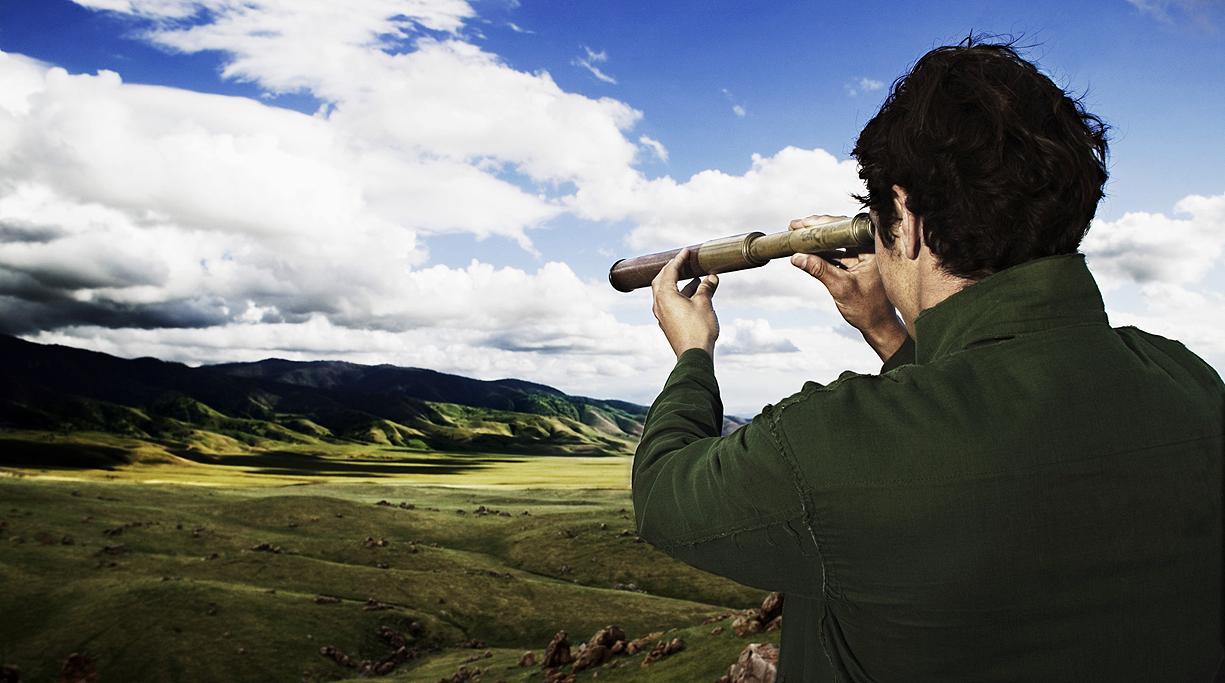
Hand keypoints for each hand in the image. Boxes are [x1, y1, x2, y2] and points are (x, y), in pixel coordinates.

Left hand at [651, 248, 719, 358]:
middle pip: (662, 280)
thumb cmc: (698, 329)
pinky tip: (694, 295)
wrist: (694, 355)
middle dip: (673, 269)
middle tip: (684, 262)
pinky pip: (671, 303)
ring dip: (679, 283)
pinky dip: (680, 295)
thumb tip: (712, 278)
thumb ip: (706, 287)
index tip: (686, 252)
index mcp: (664, 295)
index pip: (669, 271)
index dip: (679, 259)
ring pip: (667, 293)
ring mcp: (662, 315)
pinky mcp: (668, 323)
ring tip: (695, 278)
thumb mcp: (704, 303)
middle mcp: (659, 304)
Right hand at [788, 215, 906, 361]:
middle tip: (795, 227)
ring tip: (797, 237)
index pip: (843, 228)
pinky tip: (806, 252)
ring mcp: (862, 255)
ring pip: (835, 242)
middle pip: (838, 232)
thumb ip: (818, 270)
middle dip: (815, 230)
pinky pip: (836, 253)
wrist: (878, 325)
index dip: (821, 224)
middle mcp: (868, 247)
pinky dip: (822, 253)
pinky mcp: (856, 263)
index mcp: (872, 248)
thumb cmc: (868, 309)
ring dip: (816, 242)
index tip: (802, 224)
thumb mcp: (840, 287)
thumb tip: (797, 257)